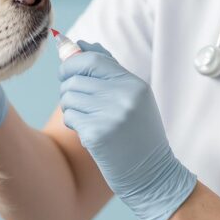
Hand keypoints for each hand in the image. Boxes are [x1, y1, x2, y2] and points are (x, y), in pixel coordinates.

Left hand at [59, 41, 196, 219]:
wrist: (153, 174)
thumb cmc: (139, 134)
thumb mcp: (134, 97)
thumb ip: (109, 70)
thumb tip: (80, 44)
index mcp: (134, 84)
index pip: (92, 59)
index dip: (72, 61)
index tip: (66, 70)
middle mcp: (124, 96)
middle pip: (75, 78)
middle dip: (68, 85)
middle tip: (74, 97)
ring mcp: (110, 115)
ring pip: (69, 97)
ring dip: (70, 107)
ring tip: (86, 118)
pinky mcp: (97, 135)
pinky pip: (70, 117)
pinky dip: (73, 123)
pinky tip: (87, 132)